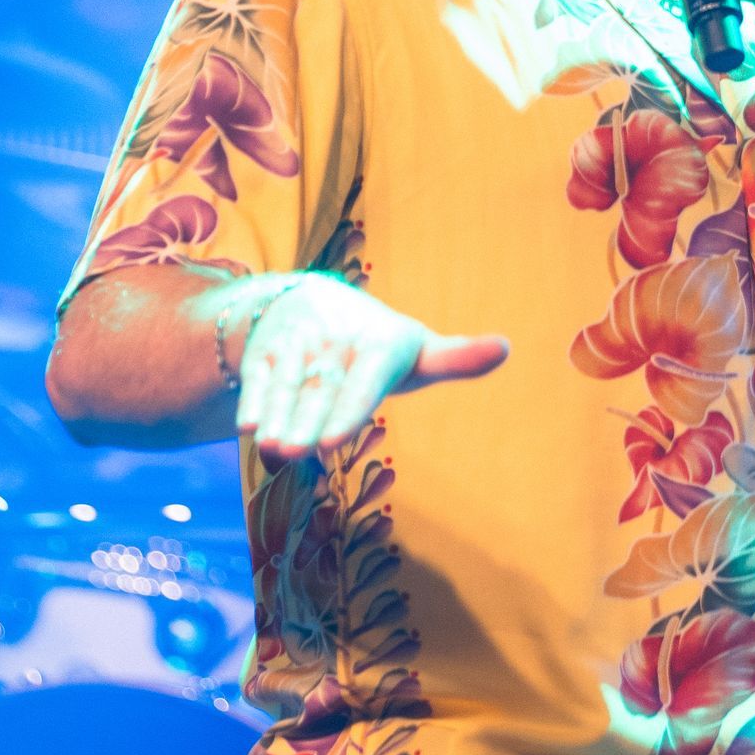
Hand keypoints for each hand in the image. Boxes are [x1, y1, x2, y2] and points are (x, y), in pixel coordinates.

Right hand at [236, 274, 507, 461]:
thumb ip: (456, 359)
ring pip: (289, 386)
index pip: (366, 380)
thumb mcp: (416, 351)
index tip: (336, 442)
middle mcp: (336, 342)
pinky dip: (254, 399)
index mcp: (381, 344)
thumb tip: (505, 347)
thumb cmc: (377, 346)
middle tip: (298, 451)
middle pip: (322, 391)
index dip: (351, 409)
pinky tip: (249, 426)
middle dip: (309, 421)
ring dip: (279, 417)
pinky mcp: (266, 353)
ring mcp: (298, 345)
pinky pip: (259, 378)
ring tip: (275, 449)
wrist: (311, 302)